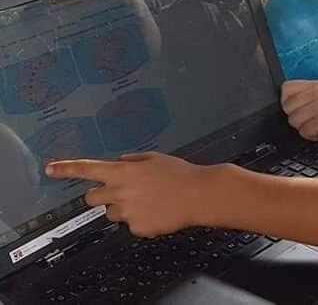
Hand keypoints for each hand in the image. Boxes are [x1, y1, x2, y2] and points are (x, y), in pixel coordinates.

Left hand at [45, 152, 214, 237]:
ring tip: (148, 201)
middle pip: (92, 198)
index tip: (50, 168)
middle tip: (121, 191)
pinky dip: (140, 219)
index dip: (65, 168)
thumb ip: (132, 161)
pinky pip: (131, 224)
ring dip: (123, 208)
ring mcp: (126, 212)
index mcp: (122, 172)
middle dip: (101, 195)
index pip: (86, 169)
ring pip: (112, 213)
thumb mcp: (155, 158)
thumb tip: (120, 164)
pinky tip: (157, 210)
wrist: (199, 195)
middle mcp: (120, 192)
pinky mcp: (137, 228)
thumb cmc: (181, 174)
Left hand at [281, 80, 317, 150]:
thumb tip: (287, 100)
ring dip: (305, 128)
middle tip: (313, 119)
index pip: (286, 88)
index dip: (288, 101)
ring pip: (294, 121)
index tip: (298, 108)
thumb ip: (309, 95)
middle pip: (287, 106)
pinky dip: (313, 136)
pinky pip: (304, 132)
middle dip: (296, 117)